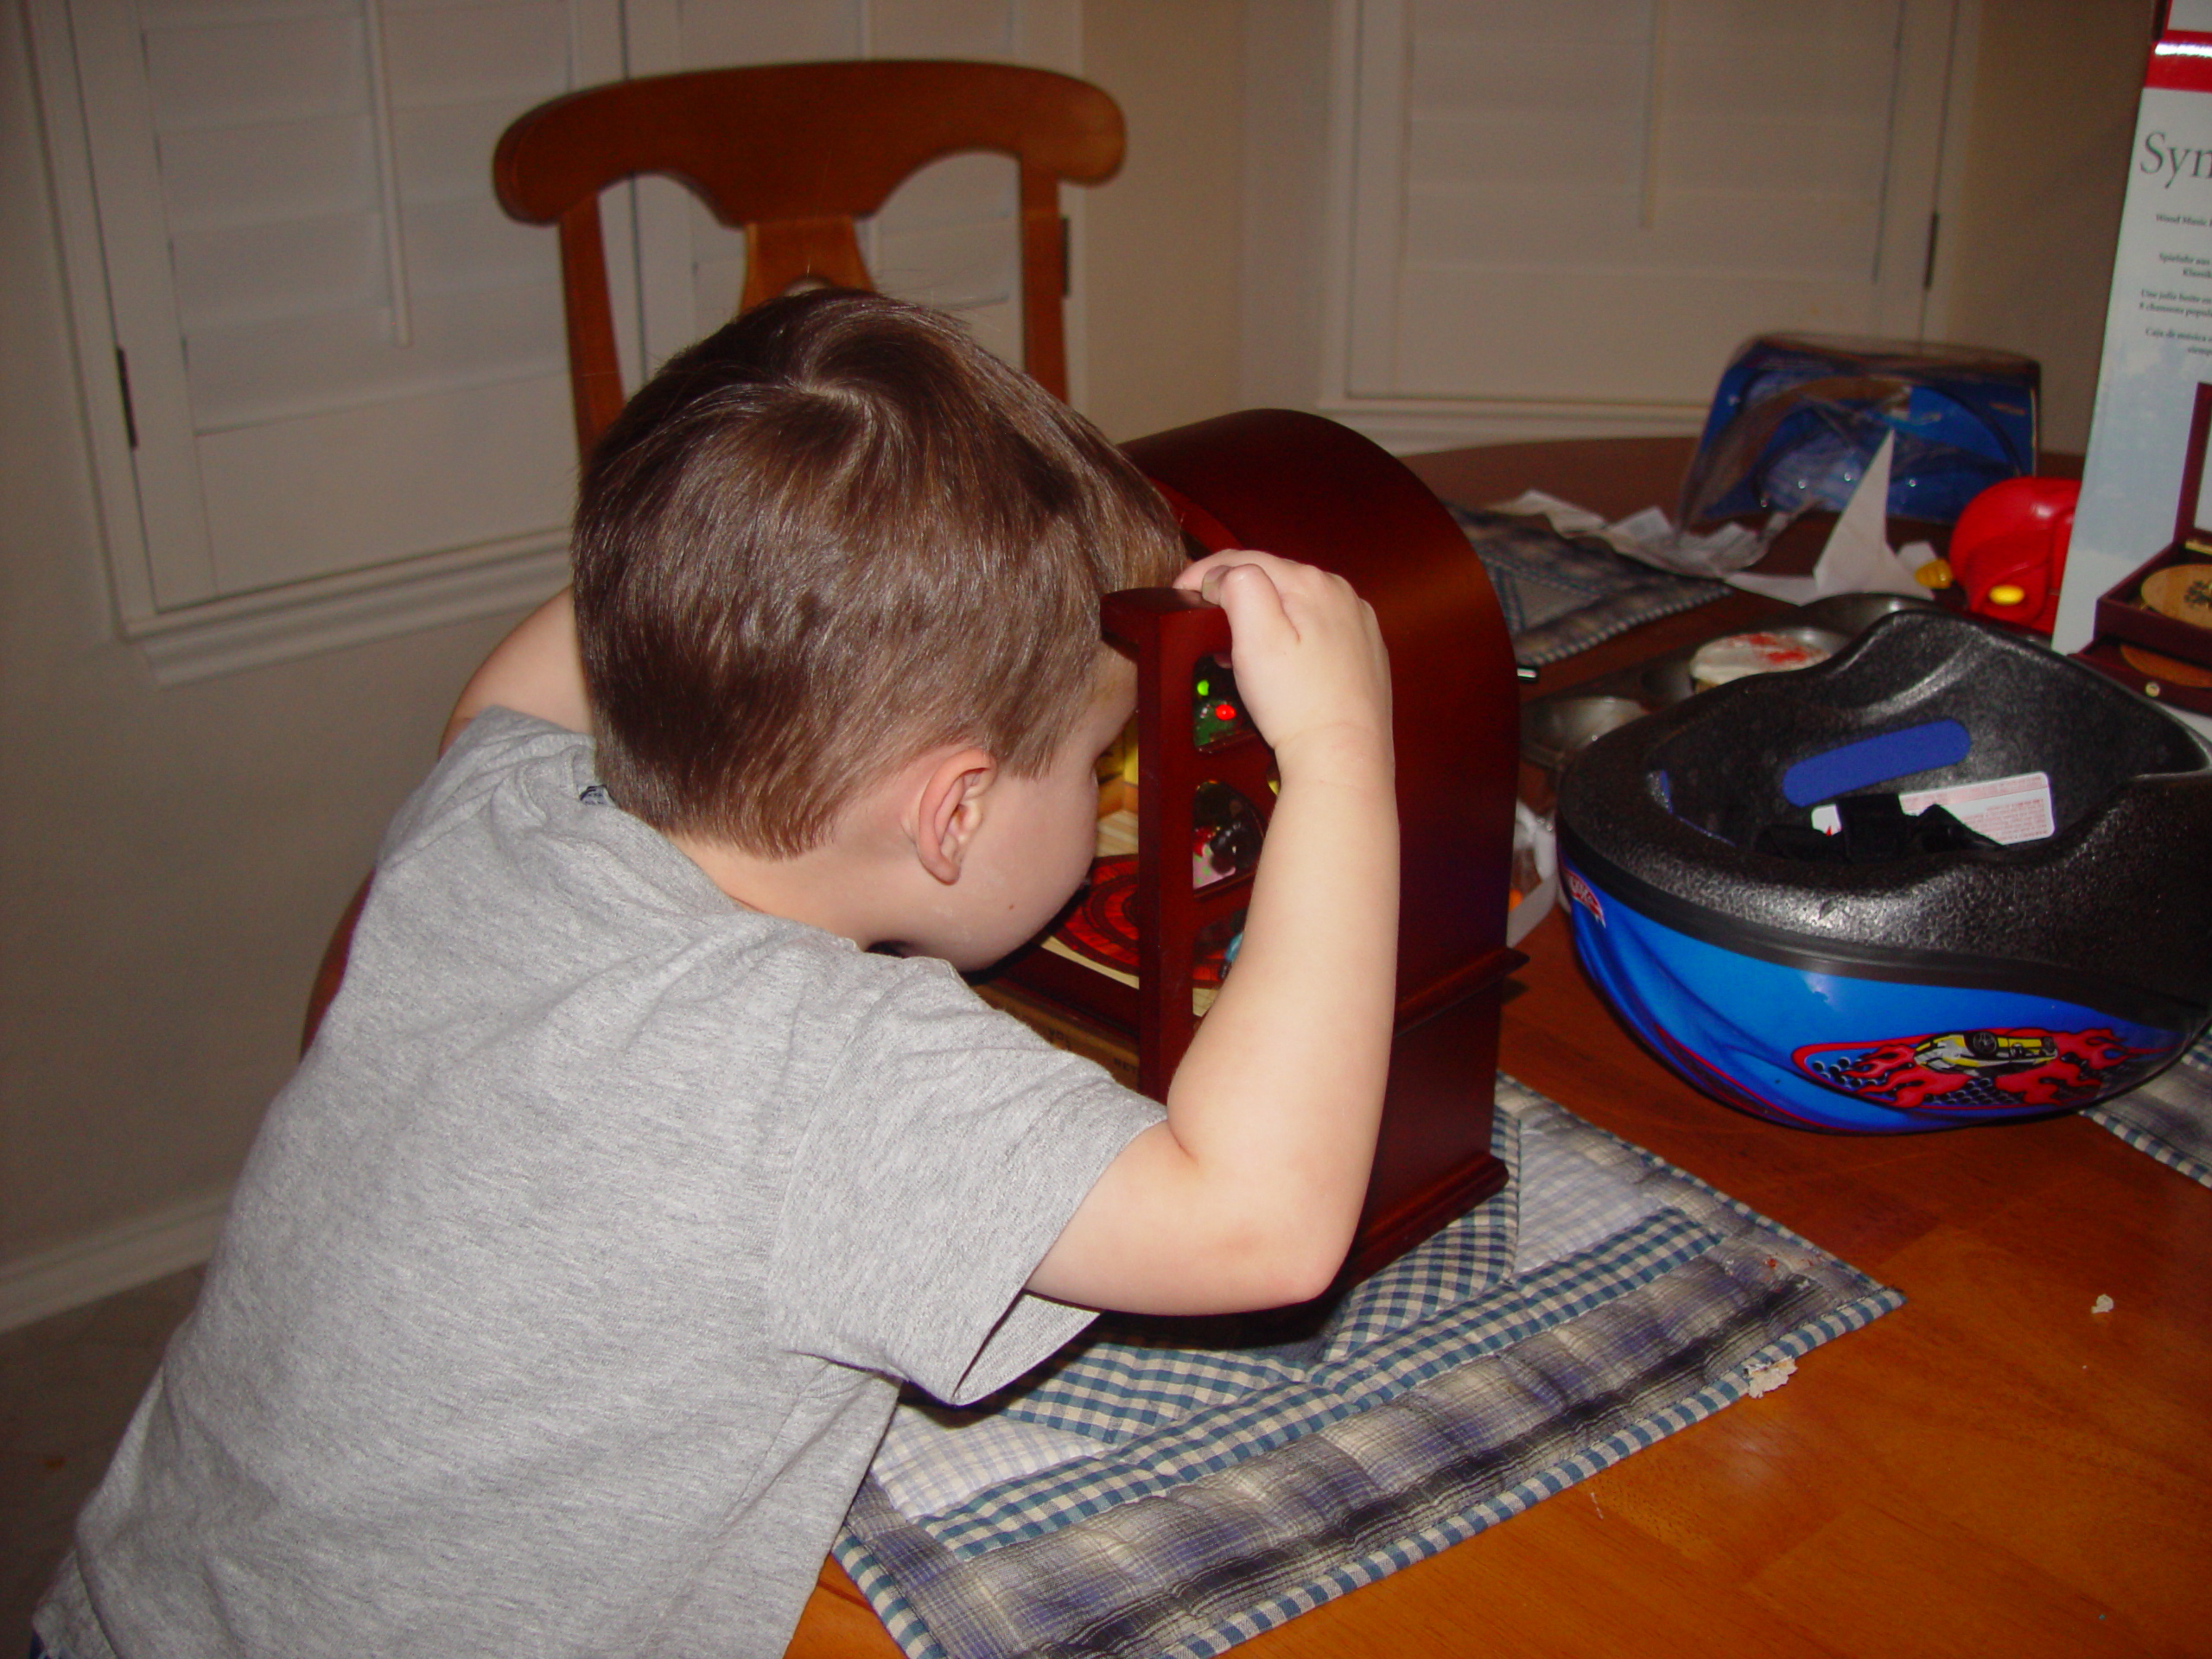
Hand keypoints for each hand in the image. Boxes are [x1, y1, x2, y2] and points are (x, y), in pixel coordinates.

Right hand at [1173, 550, 1391, 782]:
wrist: (1343, 756)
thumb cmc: (1296, 703)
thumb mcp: (1256, 638)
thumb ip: (1240, 588)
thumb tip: (1227, 573)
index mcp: (1311, 583)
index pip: (1247, 559)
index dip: (1205, 571)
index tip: (1179, 591)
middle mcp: (1340, 593)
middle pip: (1274, 578)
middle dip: (1235, 593)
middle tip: (1202, 623)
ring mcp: (1357, 621)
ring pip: (1297, 602)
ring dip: (1264, 614)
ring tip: (1235, 647)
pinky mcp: (1365, 648)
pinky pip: (1319, 627)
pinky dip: (1293, 634)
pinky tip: (1278, 661)